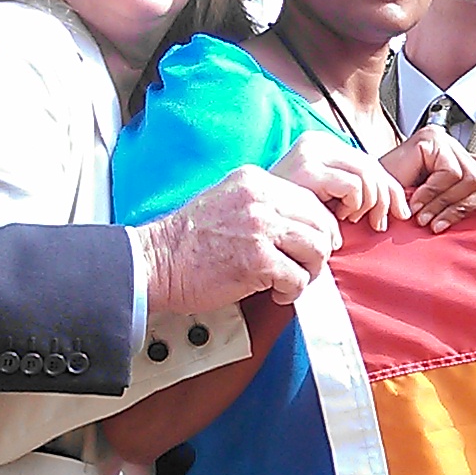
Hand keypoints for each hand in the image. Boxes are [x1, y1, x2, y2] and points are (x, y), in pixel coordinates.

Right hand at [131, 165, 339, 312]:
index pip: (310, 200)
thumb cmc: (188, 241)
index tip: (312, 245)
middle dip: (317, 252)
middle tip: (303, 267)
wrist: (155, 262)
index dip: (319, 227)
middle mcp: (260, 199)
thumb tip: (301, 222)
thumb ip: (263, 204)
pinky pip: (298, 278)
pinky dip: (290, 291)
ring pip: (316, 250)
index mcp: (254, 182)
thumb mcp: (229, 201)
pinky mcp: (258, 261)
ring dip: (307, 272)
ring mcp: (260, 229)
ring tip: (286, 280)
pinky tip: (273, 292)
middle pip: (320, 225)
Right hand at [272, 130, 406, 231]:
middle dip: (385, 197)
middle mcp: (315, 143)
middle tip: (380, 223)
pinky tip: (339, 220)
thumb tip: (395, 205)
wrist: (245, 223)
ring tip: (351, 220)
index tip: (398, 213)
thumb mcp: (322, 199)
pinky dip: (354, 206)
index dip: (389, 188)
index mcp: (319, 146)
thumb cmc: (286, 218)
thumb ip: (349, 193)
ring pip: (367, 175)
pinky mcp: (307, 172)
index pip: (368, 162)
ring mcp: (309, 155)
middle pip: (371, 166)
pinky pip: (353, 186)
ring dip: (367, 204)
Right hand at [379, 128, 475, 229]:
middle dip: (462, 209)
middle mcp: (453, 148)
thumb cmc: (397, 210)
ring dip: (445, 206)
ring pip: (470, 178)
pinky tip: (414, 203)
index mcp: (459, 163)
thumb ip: (464, 204)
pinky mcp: (431, 140)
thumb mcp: (441, 211)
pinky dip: (433, 193)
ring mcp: (442, 140)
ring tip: (423, 217)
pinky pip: (450, 173)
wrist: (365, 201)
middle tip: (436, 225)